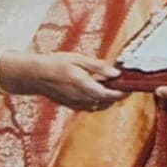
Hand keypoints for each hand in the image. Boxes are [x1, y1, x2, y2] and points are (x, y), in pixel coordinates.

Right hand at [0, 51, 127, 111]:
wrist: (36, 76)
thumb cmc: (56, 64)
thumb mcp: (78, 59)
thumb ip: (99, 67)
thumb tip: (116, 73)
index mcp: (82, 84)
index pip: (108, 95)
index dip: (122, 93)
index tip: (130, 87)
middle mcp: (80, 98)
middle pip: (107, 102)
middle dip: (117, 94)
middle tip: (123, 84)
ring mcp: (77, 104)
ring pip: (100, 106)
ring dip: (109, 98)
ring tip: (111, 85)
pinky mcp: (74, 107)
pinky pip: (92, 107)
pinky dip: (99, 101)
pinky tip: (97, 90)